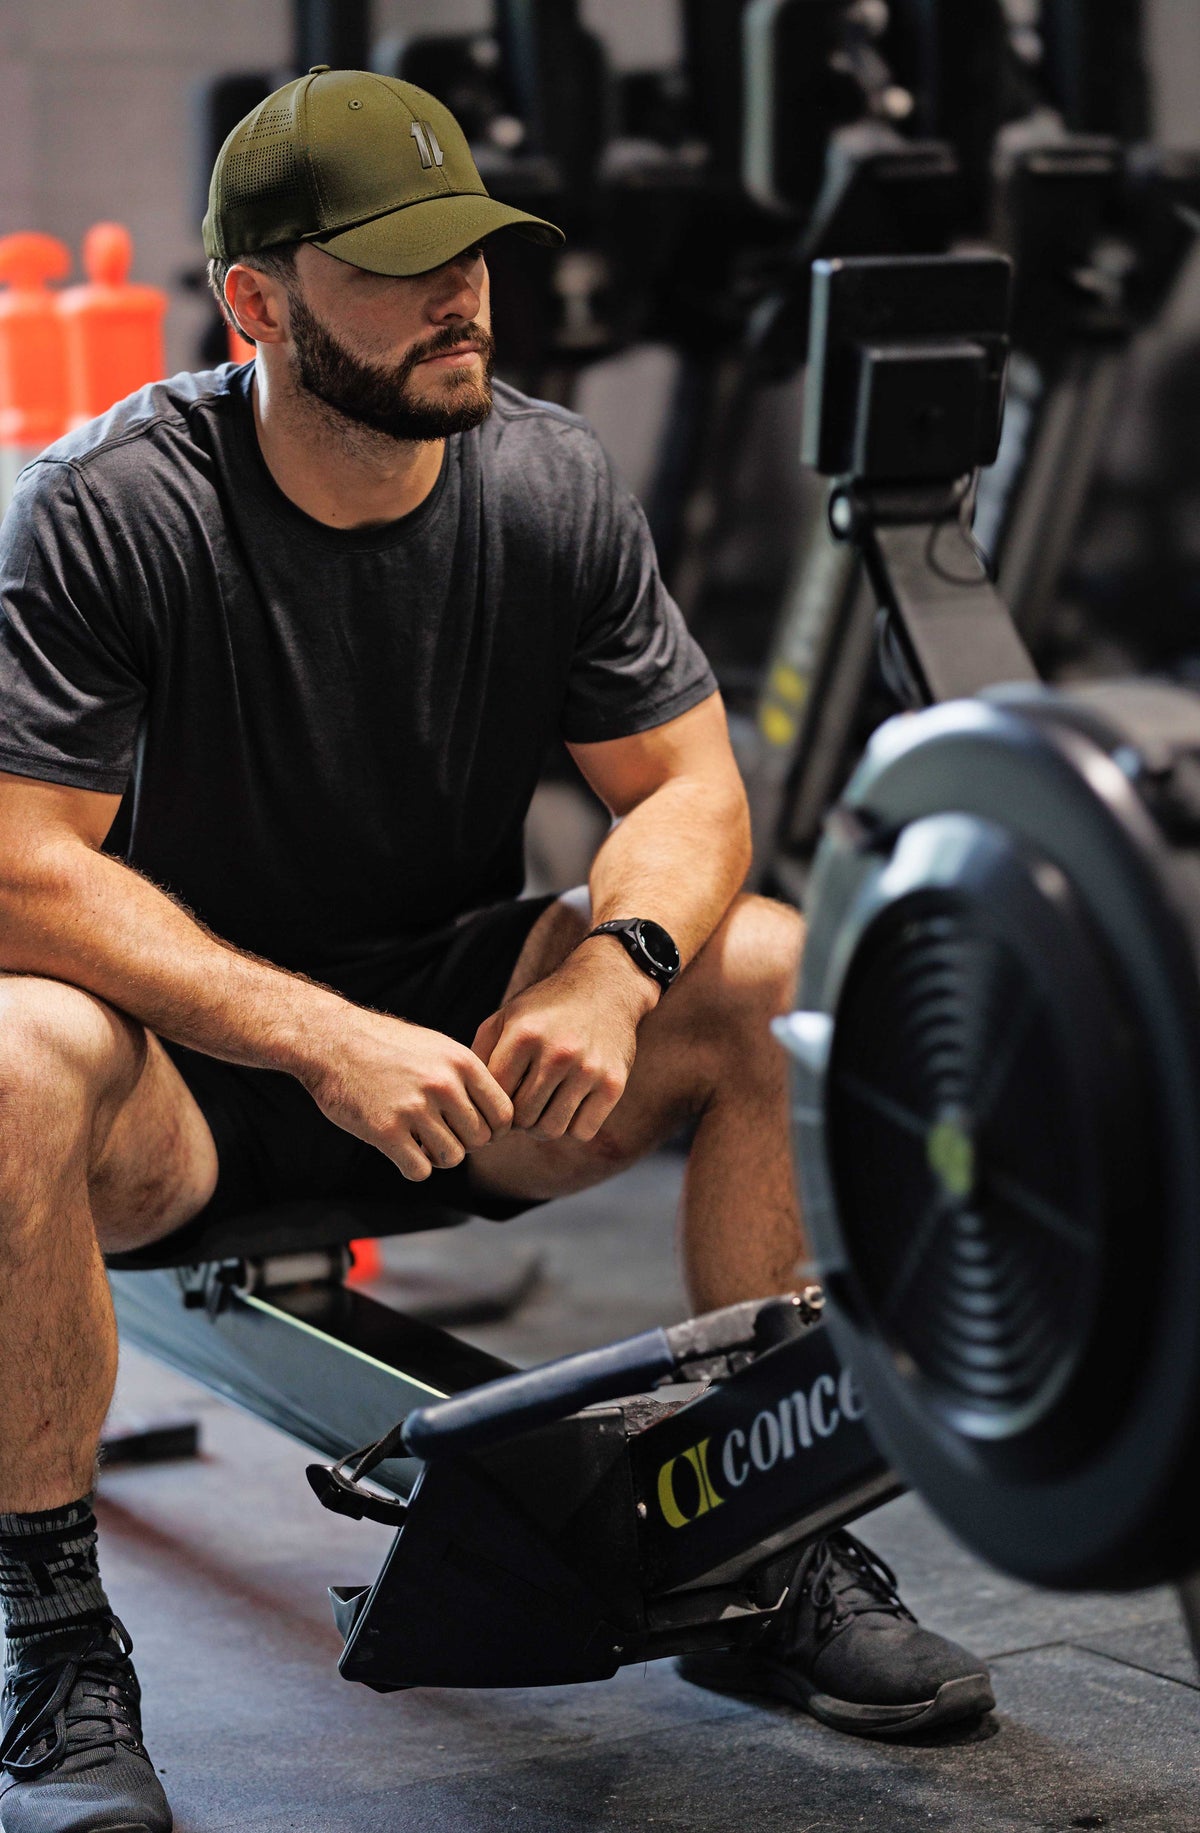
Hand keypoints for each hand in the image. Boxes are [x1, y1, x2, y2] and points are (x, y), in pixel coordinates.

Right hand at [302, 1006, 513, 1180]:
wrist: (331, 1040)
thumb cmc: (385, 1045)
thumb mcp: (436, 1047)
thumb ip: (466, 1078)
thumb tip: (496, 1117)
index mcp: (461, 1062)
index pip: (504, 1114)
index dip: (494, 1129)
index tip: (474, 1130)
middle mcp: (443, 1084)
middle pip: (479, 1140)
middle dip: (463, 1143)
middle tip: (440, 1135)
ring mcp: (414, 1108)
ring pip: (452, 1158)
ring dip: (438, 1157)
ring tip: (421, 1142)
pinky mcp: (385, 1131)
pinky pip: (419, 1170)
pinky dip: (413, 1167)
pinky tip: (401, 1151)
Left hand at [472, 943, 655, 1142]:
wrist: (605, 986)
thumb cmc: (546, 1007)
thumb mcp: (507, 1017)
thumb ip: (481, 1055)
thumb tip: (466, 1102)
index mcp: (524, 1035)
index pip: (496, 1096)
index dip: (492, 1105)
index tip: (497, 1102)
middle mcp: (557, 1053)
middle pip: (522, 1118)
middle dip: (517, 1118)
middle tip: (521, 1106)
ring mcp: (589, 1070)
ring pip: (551, 1130)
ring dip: (542, 1125)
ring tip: (542, 1108)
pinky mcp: (614, 1084)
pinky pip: (582, 1132)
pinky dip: (572, 1126)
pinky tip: (569, 1106)